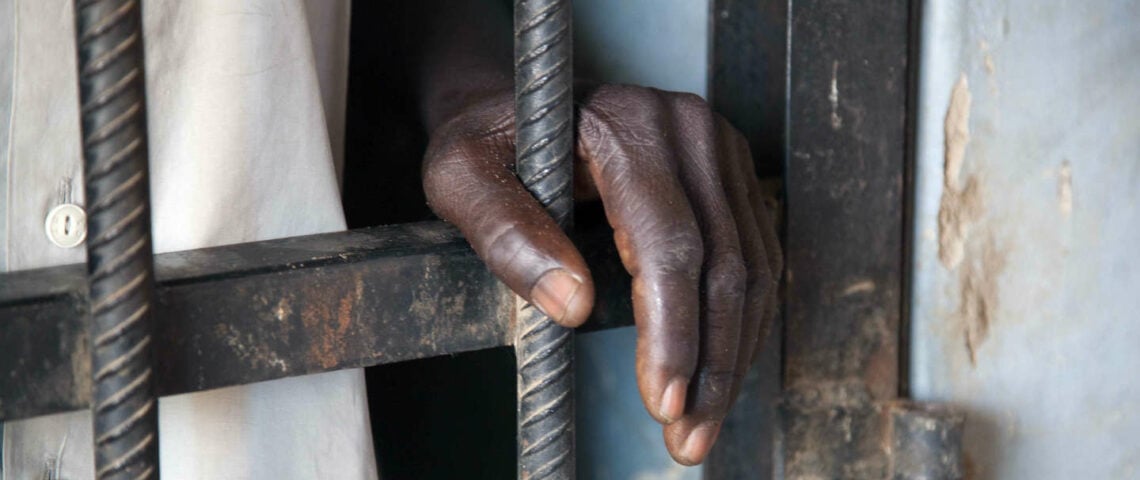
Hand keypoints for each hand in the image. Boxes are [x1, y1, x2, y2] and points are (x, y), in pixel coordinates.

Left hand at [422, 84, 781, 464]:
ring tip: (700, 423)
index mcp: (627, 123)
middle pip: (724, 263)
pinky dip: (740, 326)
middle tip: (687, 436)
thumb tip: (571, 304)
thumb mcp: (462, 175)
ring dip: (732, 357)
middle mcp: (690, 129)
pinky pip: (757, 260)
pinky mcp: (733, 178)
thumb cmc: (491, 142)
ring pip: (752, 269)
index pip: (668, 241)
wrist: (530, 106)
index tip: (660, 399)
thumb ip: (506, 232)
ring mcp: (721, 152)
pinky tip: (717, 373)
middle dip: (710, 363)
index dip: (670, 329)